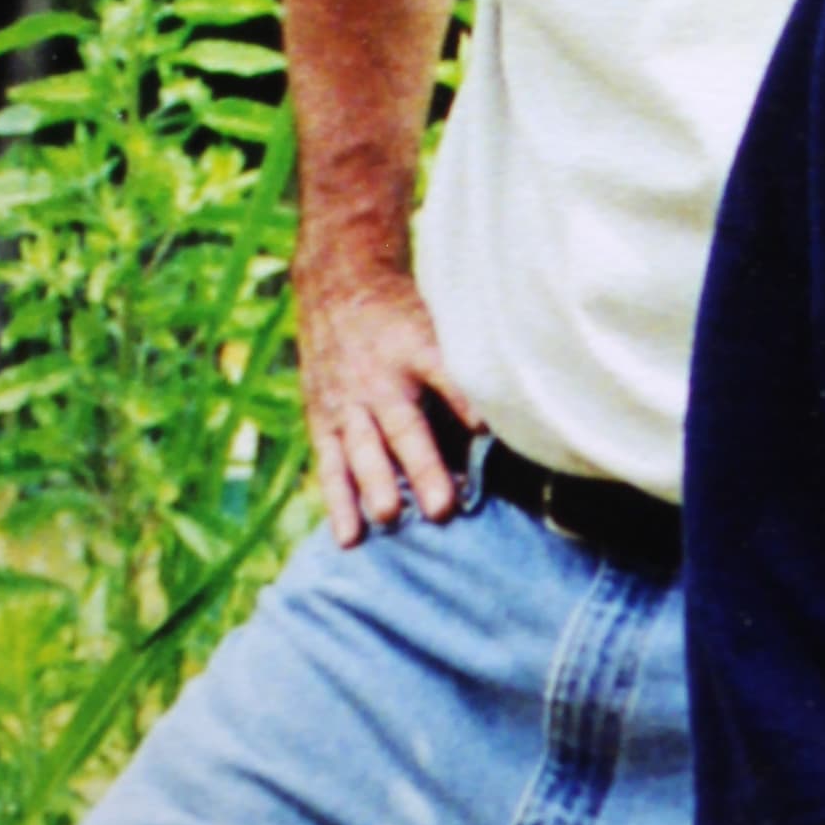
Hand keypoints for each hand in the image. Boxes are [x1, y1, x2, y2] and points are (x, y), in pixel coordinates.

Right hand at [295, 252, 477, 546]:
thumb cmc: (402, 316)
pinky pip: (330, 465)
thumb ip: (460, 371)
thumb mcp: (436, 325)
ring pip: (362, 449)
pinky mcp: (323, 419)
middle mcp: (379, 379)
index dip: (462, 400)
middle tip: (440, 508)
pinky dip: (338, 502)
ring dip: (375, 486)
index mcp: (414, 348)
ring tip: (388, 519)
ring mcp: (347, 401)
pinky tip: (349, 538)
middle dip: (421, 467)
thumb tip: (501, 424)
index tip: (485, 430)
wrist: (337, 285)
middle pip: (403, 426)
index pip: (442, 374)